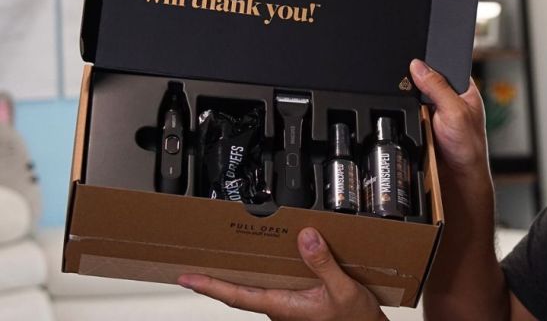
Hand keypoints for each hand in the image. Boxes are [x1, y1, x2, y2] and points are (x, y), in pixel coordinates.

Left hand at [178, 228, 386, 320]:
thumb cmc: (355, 320)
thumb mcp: (342, 289)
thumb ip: (322, 263)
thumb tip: (305, 237)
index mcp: (283, 306)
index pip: (236, 295)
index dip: (209, 286)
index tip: (187, 278)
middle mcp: (279, 308)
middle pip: (240, 290)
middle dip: (217, 277)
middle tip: (195, 263)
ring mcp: (286, 308)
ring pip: (257, 288)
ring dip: (240, 275)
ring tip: (225, 256)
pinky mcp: (295, 304)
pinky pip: (273, 286)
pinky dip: (263, 273)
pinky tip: (268, 261)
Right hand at [409, 59, 487, 174]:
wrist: (457, 176)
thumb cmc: (469, 146)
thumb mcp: (455, 111)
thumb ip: (438, 87)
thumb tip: (418, 66)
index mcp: (463, 88)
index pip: (443, 64)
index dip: (429, 62)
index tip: (415, 62)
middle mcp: (449, 97)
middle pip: (425, 79)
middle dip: (417, 84)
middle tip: (419, 95)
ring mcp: (435, 110)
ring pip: (414, 96)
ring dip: (411, 102)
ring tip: (420, 113)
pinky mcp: (423, 122)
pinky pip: (409, 112)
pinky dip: (407, 115)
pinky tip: (413, 121)